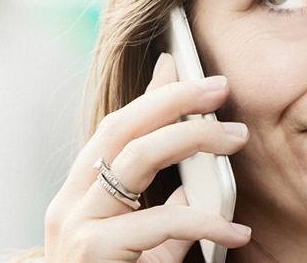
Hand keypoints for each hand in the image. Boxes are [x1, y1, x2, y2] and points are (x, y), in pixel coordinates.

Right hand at [43, 53, 251, 261]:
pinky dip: (203, 222)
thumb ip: (162, 211)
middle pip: (119, 130)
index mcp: (79, 196)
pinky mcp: (93, 254)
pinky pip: (158, 223)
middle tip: (220, 90)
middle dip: (172, 102)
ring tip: (236, 140)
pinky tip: (235, 230)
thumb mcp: (147, 247)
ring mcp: (76, 228)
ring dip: (191, 140)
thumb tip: (192, 178)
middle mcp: (69, 205)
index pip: (113, 129)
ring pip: (134, 159)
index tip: (182, 63)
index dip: (150, 96)